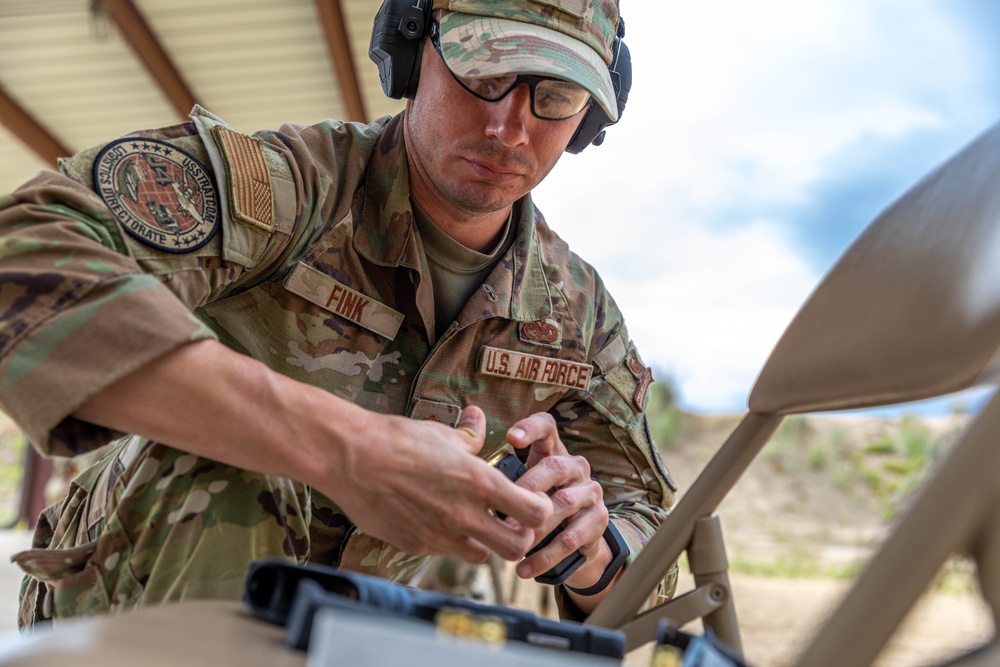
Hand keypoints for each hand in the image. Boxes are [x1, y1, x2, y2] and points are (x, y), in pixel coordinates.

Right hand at [326, 406, 552, 564]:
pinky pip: (443, 552)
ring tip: (470, 521)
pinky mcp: (415, 545)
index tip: (527, 501)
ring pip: (480, 556)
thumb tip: (478, 419)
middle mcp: (464, 514)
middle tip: (507, 521)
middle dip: (518, 536)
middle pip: (517, 548)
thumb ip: (469, 435)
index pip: (535, 512)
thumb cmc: (396, 439)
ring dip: (482, 542)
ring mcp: (439, 535)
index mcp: (479, 482)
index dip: (538, 509)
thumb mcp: (441, 432)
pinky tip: (435, 519)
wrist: (350, 457)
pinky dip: (447, 541)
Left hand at [504, 413, 609, 588]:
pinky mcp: (598, 521)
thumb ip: (499, 474)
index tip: (511, 438)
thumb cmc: (537, 505)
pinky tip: (523, 567)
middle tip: (502, 509)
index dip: (531, 428)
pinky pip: (571, 538)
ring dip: (533, 526)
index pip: (547, 426)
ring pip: (563, 504)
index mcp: (554, 451)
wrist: (575, 540)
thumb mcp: (519, 486)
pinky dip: (545, 556)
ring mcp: (590, 493)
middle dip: (527, 488)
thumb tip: (465, 461)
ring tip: (509, 541)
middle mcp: (576, 467)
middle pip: (555, 466)